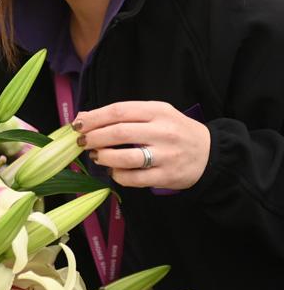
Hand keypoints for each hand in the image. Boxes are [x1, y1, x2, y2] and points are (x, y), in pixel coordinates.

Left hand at [72, 101, 210, 189]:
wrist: (211, 154)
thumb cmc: (175, 130)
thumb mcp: (155, 114)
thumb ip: (123, 114)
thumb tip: (84, 117)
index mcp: (158, 111)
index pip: (119, 111)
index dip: (94, 118)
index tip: (78, 124)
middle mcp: (163, 132)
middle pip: (119, 132)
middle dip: (94, 137)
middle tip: (82, 141)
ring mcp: (166, 155)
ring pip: (125, 157)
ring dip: (103, 157)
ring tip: (96, 156)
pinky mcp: (167, 176)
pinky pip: (134, 178)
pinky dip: (118, 175)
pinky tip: (114, 171)